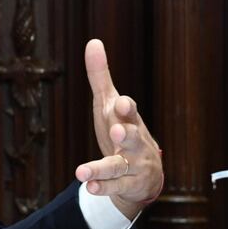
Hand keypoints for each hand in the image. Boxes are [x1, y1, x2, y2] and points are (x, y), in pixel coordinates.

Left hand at [74, 39, 163, 220]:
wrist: (146, 174)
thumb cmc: (123, 130)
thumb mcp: (110, 105)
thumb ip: (100, 76)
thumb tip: (93, 41)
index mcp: (129, 120)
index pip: (130, 111)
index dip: (127, 107)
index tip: (122, 102)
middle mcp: (134, 143)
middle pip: (133, 137)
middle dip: (126, 134)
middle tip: (116, 131)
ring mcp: (133, 165)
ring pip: (119, 167)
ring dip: (101, 169)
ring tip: (81, 172)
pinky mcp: (127, 185)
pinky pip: (114, 187)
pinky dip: (102, 187)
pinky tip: (87, 187)